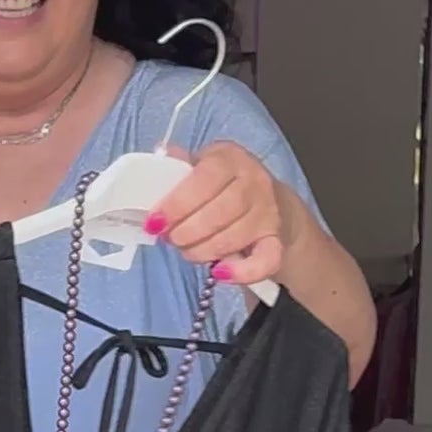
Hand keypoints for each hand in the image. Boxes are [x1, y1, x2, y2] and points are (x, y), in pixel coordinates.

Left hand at [145, 140, 296, 286]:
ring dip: (202, 251)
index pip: (204, 179)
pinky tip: (220, 272)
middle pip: (218, 212)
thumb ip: (181, 169)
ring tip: (187, 251)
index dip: (177, 204)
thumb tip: (160, 162)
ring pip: (233, 237)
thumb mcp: (203, 167)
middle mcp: (254, 182)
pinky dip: (241, 272)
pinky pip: (264, 261)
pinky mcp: (277, 241)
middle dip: (186, 232)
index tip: (155, 223)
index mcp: (230, 159)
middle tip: (171, 238)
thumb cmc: (225, 187)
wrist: (273, 205)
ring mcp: (268, 213)